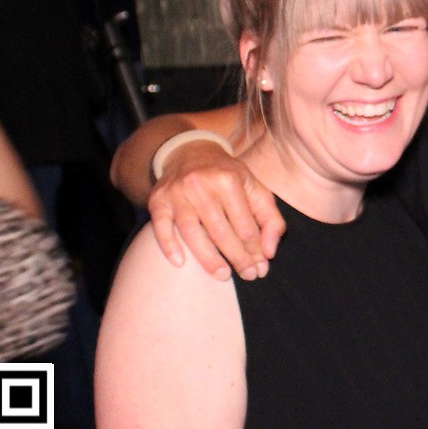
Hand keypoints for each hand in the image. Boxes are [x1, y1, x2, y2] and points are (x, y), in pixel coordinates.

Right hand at [148, 140, 285, 280]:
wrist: (189, 153)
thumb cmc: (227, 177)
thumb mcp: (254, 189)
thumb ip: (270, 219)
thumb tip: (269, 252)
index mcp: (228, 179)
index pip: (244, 224)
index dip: (255, 248)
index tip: (260, 267)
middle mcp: (201, 184)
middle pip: (220, 231)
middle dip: (237, 257)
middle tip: (248, 275)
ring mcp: (176, 193)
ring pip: (192, 233)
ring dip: (208, 258)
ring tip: (222, 275)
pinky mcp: (158, 200)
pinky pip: (161, 227)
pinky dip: (169, 246)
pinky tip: (180, 264)